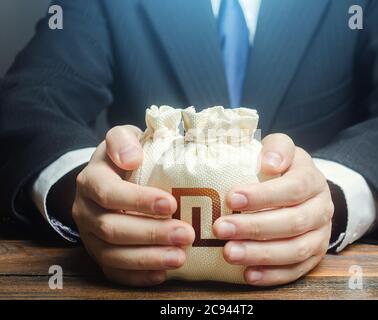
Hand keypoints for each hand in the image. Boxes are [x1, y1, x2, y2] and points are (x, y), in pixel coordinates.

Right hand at [72, 125, 194, 285]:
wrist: (107, 177)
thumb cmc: (123, 158)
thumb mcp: (121, 138)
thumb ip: (122, 140)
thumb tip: (132, 157)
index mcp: (91, 180)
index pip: (109, 193)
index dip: (138, 201)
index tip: (169, 204)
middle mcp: (86, 210)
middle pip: (112, 228)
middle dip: (151, 234)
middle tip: (186, 234)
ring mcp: (90, 235)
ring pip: (112, 255)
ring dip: (147, 259)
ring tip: (180, 257)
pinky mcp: (99, 253)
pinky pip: (112, 272)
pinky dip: (137, 277)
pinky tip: (162, 274)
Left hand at [213, 134, 332, 285]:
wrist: (307, 192)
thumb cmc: (285, 169)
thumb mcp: (282, 149)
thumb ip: (277, 148)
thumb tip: (269, 163)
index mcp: (312, 180)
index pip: (294, 188)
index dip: (264, 195)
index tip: (232, 198)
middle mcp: (321, 209)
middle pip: (293, 222)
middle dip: (254, 227)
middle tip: (221, 228)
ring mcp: (319, 235)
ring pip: (295, 250)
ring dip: (261, 254)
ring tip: (229, 253)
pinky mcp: (314, 257)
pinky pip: (296, 271)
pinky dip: (272, 275)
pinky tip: (248, 274)